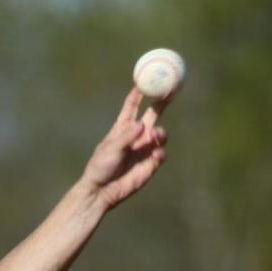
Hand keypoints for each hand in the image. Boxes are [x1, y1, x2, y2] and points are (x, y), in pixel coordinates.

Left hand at [81, 88, 167, 211]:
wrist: (101, 192)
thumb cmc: (100, 168)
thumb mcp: (110, 149)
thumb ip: (126, 137)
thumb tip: (141, 125)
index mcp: (122, 128)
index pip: (132, 106)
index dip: (138, 92)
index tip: (144, 78)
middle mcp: (136, 136)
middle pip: (152, 114)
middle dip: (162, 102)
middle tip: (170, 91)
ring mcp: (144, 149)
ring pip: (160, 133)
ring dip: (160, 132)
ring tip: (156, 136)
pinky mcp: (149, 164)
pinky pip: (161, 154)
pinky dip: (161, 152)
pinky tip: (156, 154)